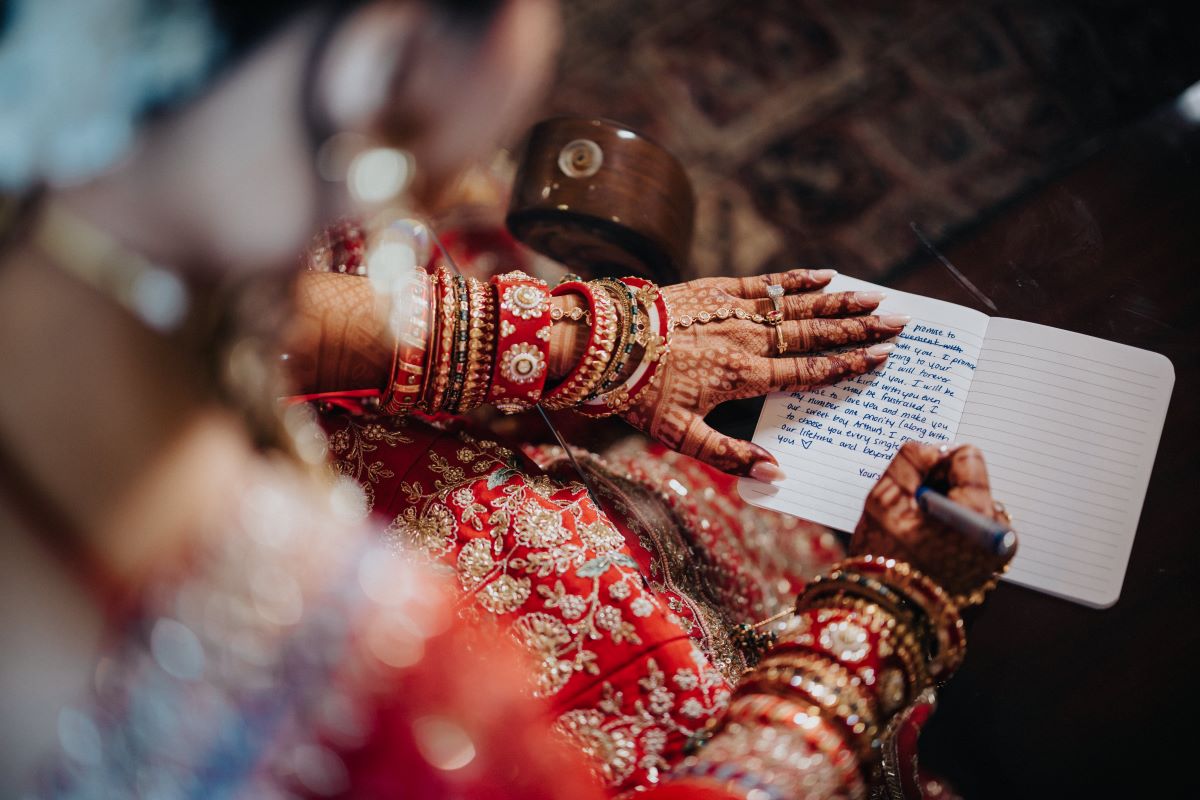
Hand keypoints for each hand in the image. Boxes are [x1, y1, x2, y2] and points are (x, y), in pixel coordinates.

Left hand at [620, 268, 905, 476]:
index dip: (846, 366)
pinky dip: (796, 280)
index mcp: (742, 376)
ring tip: (874, 298)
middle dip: (857, 330)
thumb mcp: (680, 436)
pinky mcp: (714, 288)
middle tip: (898, 322)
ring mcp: (731, 309)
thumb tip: (776, 474)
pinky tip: (824, 276)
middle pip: (812, 334)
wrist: (601, 346)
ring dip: (838, 303)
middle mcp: (745, 339)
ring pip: (795, 306)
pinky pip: (764, 283)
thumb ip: (730, 454)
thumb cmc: (638, 394)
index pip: (806, 372)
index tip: (881, 359)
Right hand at [851, 441, 1016, 603]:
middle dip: (936, 488)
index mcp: (980, 515)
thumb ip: (910, 460)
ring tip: (911, 535)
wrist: (886, 622)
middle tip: (906, 512)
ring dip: (939, 511)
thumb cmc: (883, 562)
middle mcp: (997, 535)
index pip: (967, 457)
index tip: (910, 482)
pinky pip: (965, 534)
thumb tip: (930, 449)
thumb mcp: (884, 499)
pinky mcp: (985, 573)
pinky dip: (944, 533)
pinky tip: (921, 551)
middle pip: (969, 484)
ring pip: (964, 509)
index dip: (932, 461)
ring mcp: (994, 557)